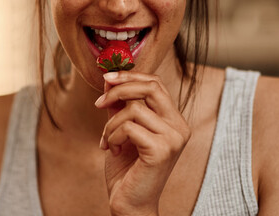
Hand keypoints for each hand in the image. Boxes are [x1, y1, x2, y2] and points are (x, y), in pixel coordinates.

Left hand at [94, 71, 190, 215]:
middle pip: (150, 87)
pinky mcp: (161, 150)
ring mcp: (173, 138)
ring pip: (133, 109)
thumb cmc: (126, 168)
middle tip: (99, 103)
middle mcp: (179, 127)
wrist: (129, 203)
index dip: (130, 76)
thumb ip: (119, 106)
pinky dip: (112, 136)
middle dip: (119, 90)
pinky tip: (113, 150)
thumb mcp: (121, 130)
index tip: (107, 78)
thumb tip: (110, 78)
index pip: (156, 83)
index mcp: (173, 120)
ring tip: (107, 141)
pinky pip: (128, 127)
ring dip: (110, 124)